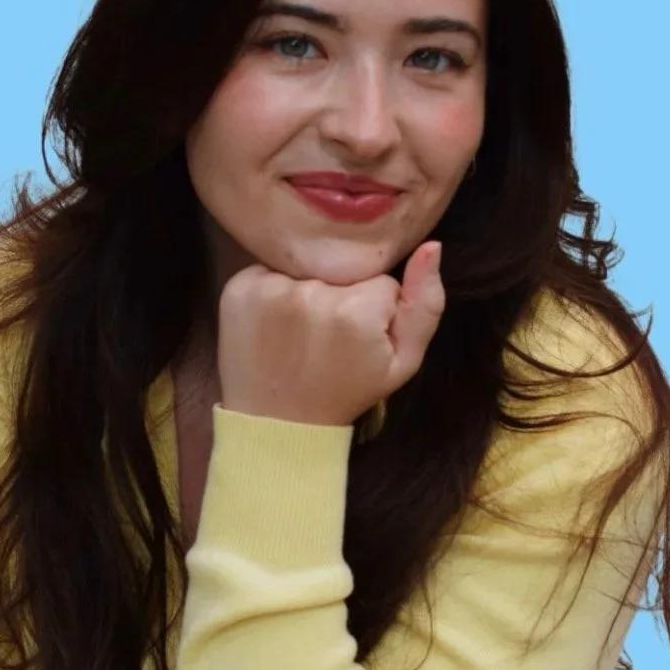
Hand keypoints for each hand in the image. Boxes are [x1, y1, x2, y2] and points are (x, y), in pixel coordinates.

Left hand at [216, 242, 445, 428]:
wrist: (278, 423)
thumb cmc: (346, 390)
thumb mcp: (402, 362)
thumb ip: (425, 304)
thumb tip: (431, 246)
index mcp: (355, 310)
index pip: (379, 277)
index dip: (373, 305)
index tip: (357, 336)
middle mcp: (310, 292)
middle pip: (341, 269)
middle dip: (341, 294)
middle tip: (329, 335)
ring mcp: (268, 289)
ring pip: (307, 267)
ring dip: (307, 289)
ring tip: (300, 331)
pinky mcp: (238, 288)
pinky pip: (270, 268)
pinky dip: (274, 288)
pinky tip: (274, 323)